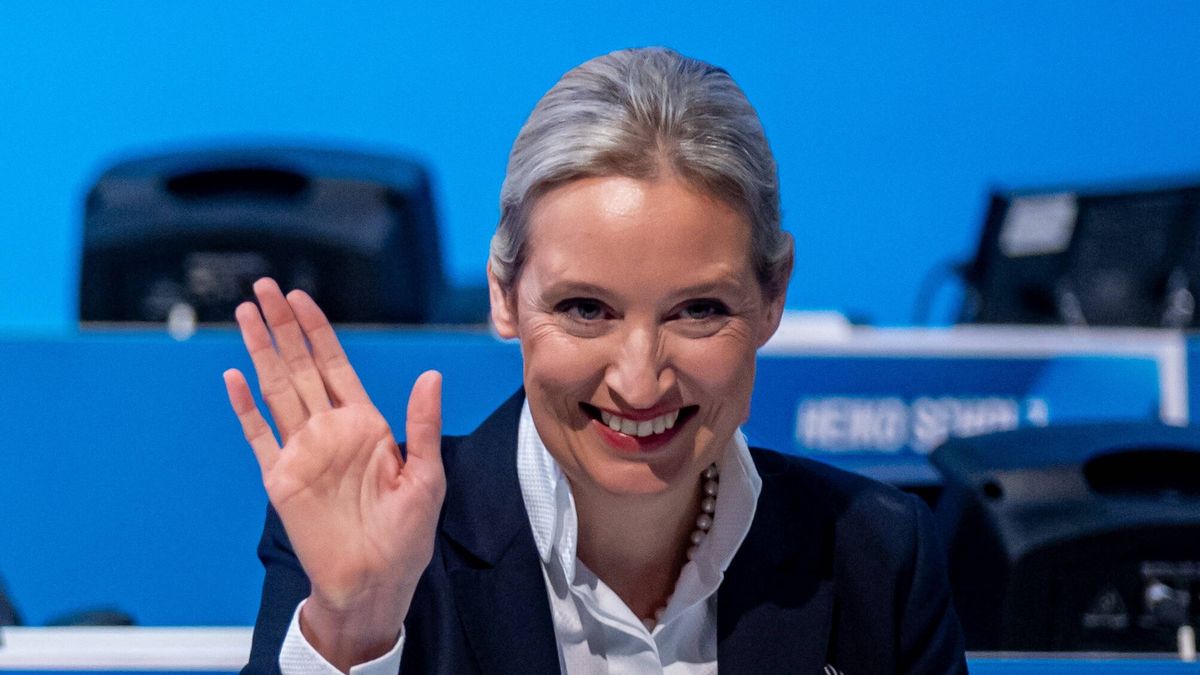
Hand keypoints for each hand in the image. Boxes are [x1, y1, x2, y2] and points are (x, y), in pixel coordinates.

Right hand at [223, 278, 444, 666]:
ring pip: (276, 390)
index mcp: (366, 425)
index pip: (336, 365)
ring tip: (246, 314)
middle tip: (265, 287)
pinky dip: (246, 408)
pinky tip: (235, 377)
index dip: (318, 331)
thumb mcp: (427, 475)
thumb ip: (422, 424)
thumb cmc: (407, 535)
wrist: (375, 582)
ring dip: (261, 352)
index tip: (302, 298)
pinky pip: (259, 436)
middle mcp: (330, 430)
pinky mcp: (281, 479)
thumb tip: (430, 375)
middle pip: (300, 366)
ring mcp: (302, 452)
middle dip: (283, 326)